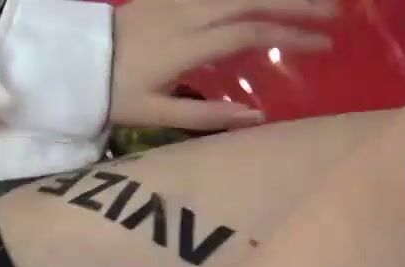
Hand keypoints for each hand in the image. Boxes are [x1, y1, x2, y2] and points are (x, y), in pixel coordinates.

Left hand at [110, 0, 335, 128]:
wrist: (68, 64)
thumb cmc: (111, 94)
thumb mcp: (154, 115)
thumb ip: (205, 116)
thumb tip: (257, 118)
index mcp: (184, 45)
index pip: (247, 32)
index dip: (288, 35)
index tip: (322, 45)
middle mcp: (185, 13)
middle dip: (296, 3)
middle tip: (336, 12)